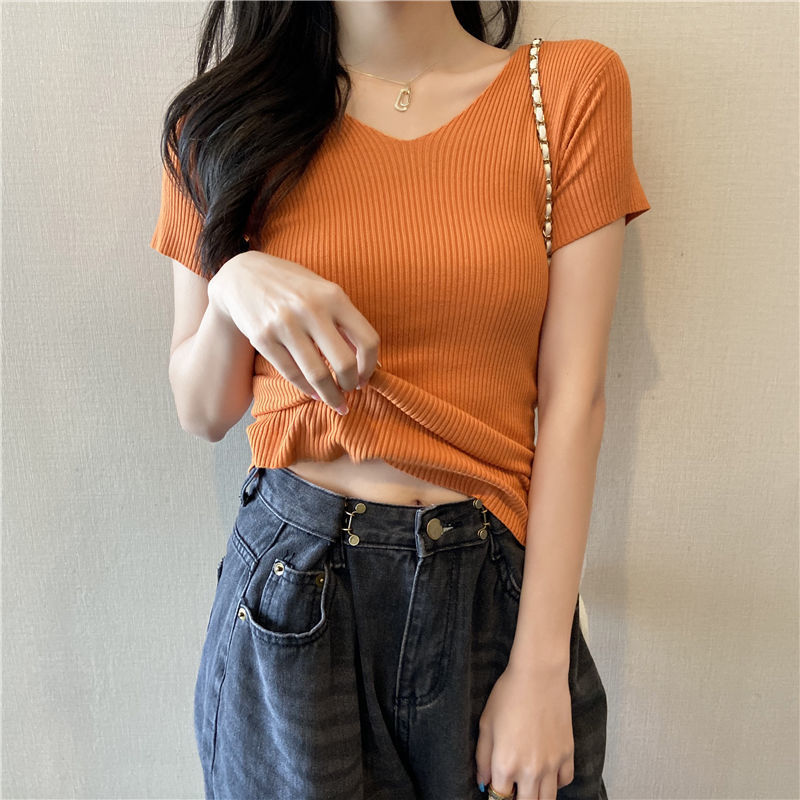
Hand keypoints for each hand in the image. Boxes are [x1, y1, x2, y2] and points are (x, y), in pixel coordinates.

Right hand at [207, 250, 380, 412]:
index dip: (371, 366)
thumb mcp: (323, 292)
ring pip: (317, 375)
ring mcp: (285, 325)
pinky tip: (314, 393)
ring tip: (337, 403)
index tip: (366, 377)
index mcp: (334, 296)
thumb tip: (367, 361)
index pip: (367, 340)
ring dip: (330, 396)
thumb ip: (344, 322)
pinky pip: (292, 374)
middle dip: (351, 385)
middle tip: (350, 391)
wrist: (243, 275)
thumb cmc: (292, 286)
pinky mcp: (263, 339)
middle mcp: (311, 309)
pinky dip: (307, 388)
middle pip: (344, 363)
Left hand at [475, 662, 573, 799]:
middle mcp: (530, 770)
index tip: (497, 790)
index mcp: (505, 764)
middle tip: (513, 789)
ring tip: (528, 786)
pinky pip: (564, 781)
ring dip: (536, 795)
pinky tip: (547, 772)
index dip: (496, 795)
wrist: (539, 675)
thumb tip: (484, 783)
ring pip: (547, 799)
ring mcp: (551, 764)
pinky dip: (555, 782)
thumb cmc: (508, 695)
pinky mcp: (567, 754)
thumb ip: (482, 758)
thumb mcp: (486, 724)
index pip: (500, 798)